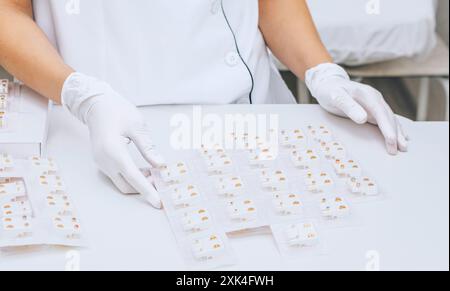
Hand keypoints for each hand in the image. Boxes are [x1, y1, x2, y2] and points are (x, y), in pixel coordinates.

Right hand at [61, 73, 164, 207]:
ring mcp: (101, 162)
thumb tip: (161, 165)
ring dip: (139, 182)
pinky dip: (132, 176)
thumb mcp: (137, 126)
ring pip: (122, 182)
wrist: (96, 104)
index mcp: (113, 151)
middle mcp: (104, 161)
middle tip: (163, 181)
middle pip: (127, 186)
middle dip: (145, 188)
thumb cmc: (117, 110)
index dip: (148, 191)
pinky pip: (118, 176)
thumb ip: (148, 148)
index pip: (134, 177)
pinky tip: (145, 169)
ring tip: (156, 173)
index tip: (159, 202)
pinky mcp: (102, 161)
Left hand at [305, 63, 408, 154]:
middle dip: (396, 133)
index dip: (387, 128)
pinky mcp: (372, 107)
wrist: (328, 83)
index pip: (380, 113)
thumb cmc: (330, 91)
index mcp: (367, 95)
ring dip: (398, 132)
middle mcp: (374, 97)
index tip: (391, 140)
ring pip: (389, 118)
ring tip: (404, 146)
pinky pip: (386, 118)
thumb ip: (348, 106)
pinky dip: (394, 127)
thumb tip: (363, 118)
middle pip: (388, 117)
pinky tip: (401, 135)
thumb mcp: (335, 97)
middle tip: (401, 149)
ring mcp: (374, 102)